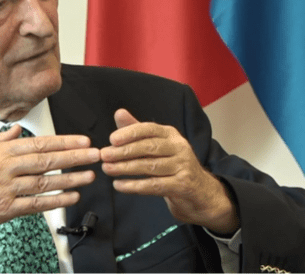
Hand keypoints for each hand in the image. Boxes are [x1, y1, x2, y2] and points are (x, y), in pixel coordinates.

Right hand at [0, 124, 99, 243]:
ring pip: (45, 182)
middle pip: (46, 160)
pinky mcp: (4, 210)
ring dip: (71, 178)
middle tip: (95, 154)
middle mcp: (4, 168)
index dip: (63, 142)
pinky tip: (72, 198)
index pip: (38, 143)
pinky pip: (35, 205)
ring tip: (90, 175)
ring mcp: (5, 189)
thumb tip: (15, 130)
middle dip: (74, 157)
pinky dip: (55, 201)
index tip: (81, 141)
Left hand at [101, 109, 238, 234]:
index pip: (149, 129)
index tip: (112, 139)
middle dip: (124, 151)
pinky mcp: (183, 185)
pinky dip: (135, 186)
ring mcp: (183, 166)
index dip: (130, 133)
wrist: (200, 191)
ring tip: (107, 169)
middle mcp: (179, 147)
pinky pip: (155, 185)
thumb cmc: (172, 164)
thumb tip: (119, 113)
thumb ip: (136, 129)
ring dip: (126, 168)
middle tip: (104, 155)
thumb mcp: (156, 144)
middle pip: (149, 147)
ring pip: (150, 166)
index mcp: (171, 134)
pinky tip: (119, 185)